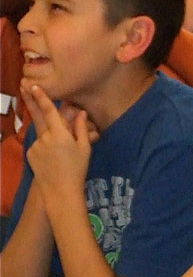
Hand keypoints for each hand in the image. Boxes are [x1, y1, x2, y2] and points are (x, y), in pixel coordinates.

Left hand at [21, 82, 91, 198]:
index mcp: (60, 135)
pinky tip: (53, 159)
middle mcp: (45, 138)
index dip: (42, 98)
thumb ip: (81, 129)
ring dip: (49, 136)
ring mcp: (35, 145)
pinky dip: (45, 147)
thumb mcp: (85, 149)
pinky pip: (38, 145)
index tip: (34, 86)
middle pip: (37, 115)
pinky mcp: (30, 153)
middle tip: (23, 86)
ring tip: (60, 154)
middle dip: (30, 100)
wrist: (61, 190)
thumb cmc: (77, 170)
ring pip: (42, 134)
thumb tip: (81, 113)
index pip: (49, 112)